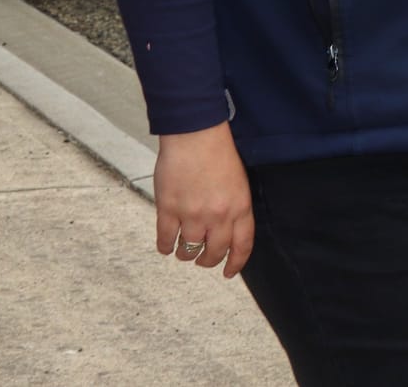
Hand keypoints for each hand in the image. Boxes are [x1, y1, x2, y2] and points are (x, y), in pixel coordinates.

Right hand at [153, 121, 254, 277]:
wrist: (196, 136)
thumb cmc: (219, 154)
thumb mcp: (239, 183)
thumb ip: (235, 209)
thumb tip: (227, 232)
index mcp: (240, 207)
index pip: (242, 246)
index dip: (235, 263)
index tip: (228, 272)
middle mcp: (218, 215)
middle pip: (213, 252)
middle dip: (208, 261)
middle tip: (202, 260)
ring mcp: (192, 214)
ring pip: (189, 250)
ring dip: (186, 254)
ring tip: (184, 251)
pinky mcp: (169, 209)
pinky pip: (166, 239)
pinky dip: (165, 247)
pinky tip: (167, 246)